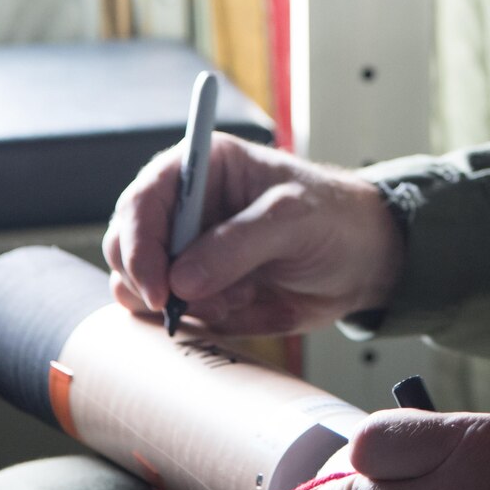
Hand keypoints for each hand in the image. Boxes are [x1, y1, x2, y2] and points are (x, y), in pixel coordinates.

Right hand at [103, 133, 405, 334]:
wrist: (365, 263)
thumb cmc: (335, 220)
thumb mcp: (294, 220)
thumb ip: (238, 245)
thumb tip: (181, 280)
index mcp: (202, 168)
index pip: (143, 198)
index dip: (138, 241)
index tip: (158, 286)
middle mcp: (184, 210)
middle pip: (125, 246)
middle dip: (152, 282)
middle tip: (192, 304)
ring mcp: (187, 253)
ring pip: (140, 287)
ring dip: (183, 305)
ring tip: (239, 297)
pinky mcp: (198, 291)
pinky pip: (173, 316)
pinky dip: (200, 321)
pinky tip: (244, 305)